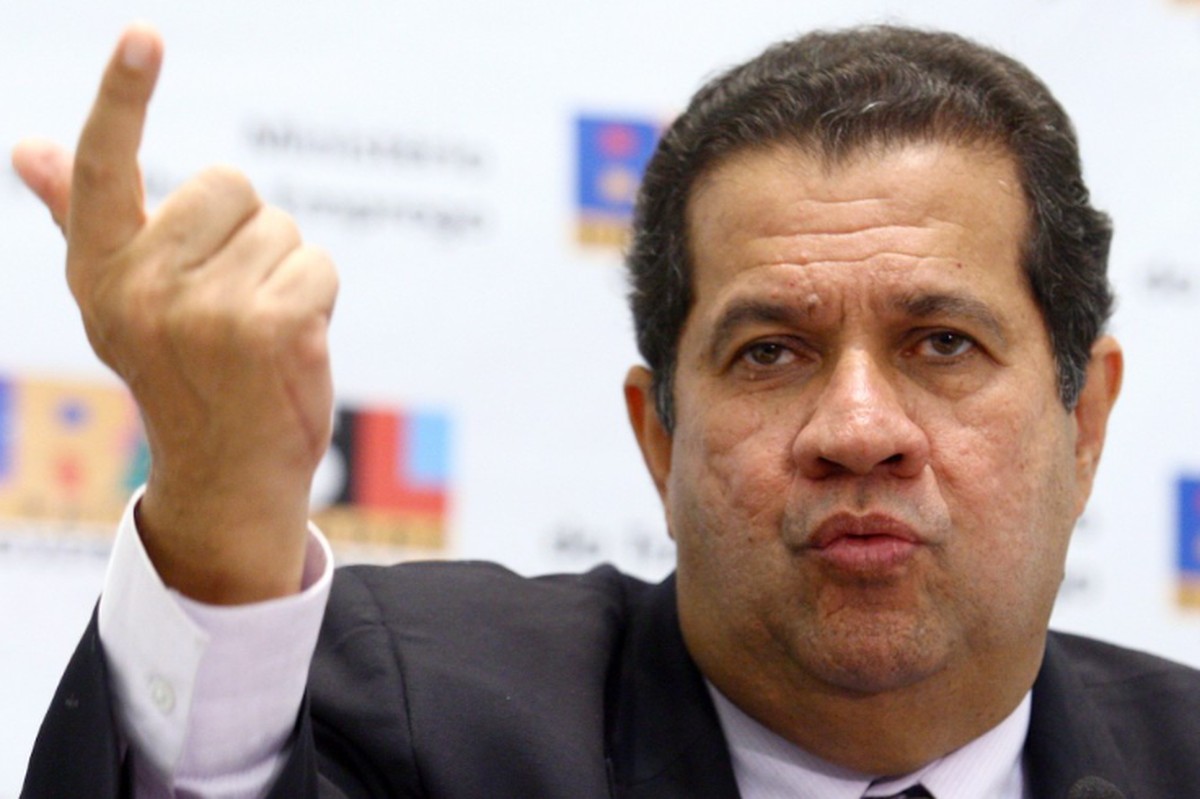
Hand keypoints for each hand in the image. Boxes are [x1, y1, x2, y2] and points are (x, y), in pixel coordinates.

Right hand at [11, 24, 337, 603]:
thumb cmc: (181, 374)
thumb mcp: (120, 299)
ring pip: (282, 229)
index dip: (123, 97)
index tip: (145, 35)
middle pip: (229, 186)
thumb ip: (83, 220)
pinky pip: (317, 265)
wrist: (227, 475)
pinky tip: (290, 346)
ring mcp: (208, 309)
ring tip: (256, 332)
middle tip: (230, 302)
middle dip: (245, 235)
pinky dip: (317, 299)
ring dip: (283, 273)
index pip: (105, 169)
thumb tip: (29, 148)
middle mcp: (143, 288)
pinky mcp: (272, 327)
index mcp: (101, 272)